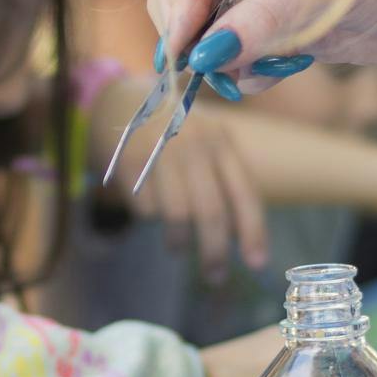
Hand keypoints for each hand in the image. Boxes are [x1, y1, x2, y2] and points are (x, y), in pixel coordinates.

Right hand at [90, 78, 268, 280]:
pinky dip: (147, 218)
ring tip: (178, 248)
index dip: (253, 232)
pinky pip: (144, 209)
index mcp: (221, 143)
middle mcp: (195, 146)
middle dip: (215, 251)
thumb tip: (236, 233)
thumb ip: (220, 176)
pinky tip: (147, 206)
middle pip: (211, 212)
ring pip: (176, 216)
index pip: (244, 193)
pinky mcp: (129, 162)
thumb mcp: (203, 140)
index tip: (256, 265)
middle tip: (214, 277)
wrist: (119, 99)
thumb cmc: (169, 130)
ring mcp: (161, 152)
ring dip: (179, 242)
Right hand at [147, 0, 376, 94]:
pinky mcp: (269, 25)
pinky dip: (242, 71)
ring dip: (218, 58)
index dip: (179, 2)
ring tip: (261, 70)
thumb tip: (203, 57)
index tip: (189, 47)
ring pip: (199, 29)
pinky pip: (228, 53)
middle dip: (190, 34)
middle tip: (209, 71)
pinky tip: (281, 70)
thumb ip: (260, 21)